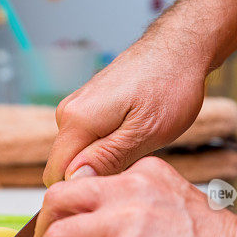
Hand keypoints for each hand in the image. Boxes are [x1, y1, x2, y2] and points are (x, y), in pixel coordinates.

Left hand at [26, 157, 236, 236]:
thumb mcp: (177, 206)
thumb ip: (138, 207)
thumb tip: (97, 234)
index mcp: (144, 176)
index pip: (83, 185)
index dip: (61, 214)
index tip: (52, 233)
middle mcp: (130, 194)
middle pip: (57, 202)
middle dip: (39, 232)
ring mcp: (125, 228)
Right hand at [43, 39, 207, 185]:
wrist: (180, 48)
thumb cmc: (170, 85)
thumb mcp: (145, 132)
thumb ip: (106, 158)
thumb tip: (75, 181)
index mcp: (76, 120)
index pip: (56, 175)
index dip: (83, 188)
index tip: (117, 183)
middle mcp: (68, 113)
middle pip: (66, 166)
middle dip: (97, 174)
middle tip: (136, 161)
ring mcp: (77, 108)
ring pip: (80, 154)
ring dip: (107, 160)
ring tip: (140, 143)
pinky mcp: (88, 107)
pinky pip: (89, 140)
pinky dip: (110, 145)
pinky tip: (136, 133)